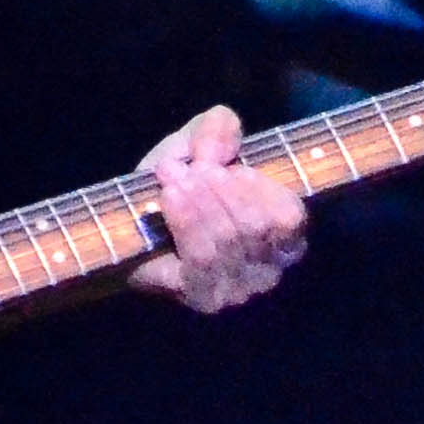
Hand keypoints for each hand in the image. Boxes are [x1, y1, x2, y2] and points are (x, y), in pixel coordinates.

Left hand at [133, 107, 307, 313]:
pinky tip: (169, 199)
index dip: (259, 188)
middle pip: (255, 226)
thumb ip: (215, 130)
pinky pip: (202, 260)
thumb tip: (222, 125)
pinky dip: (186, 222)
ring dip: (198, 202)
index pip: (289, 217)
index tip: (228, 167)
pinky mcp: (204, 298)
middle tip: (190, 168)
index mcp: (285, 234)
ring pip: (227, 242)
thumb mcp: (197, 145)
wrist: (135, 226)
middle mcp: (270, 269)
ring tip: (173, 179)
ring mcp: (238, 289)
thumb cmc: (181, 184)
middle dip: (219, 190)